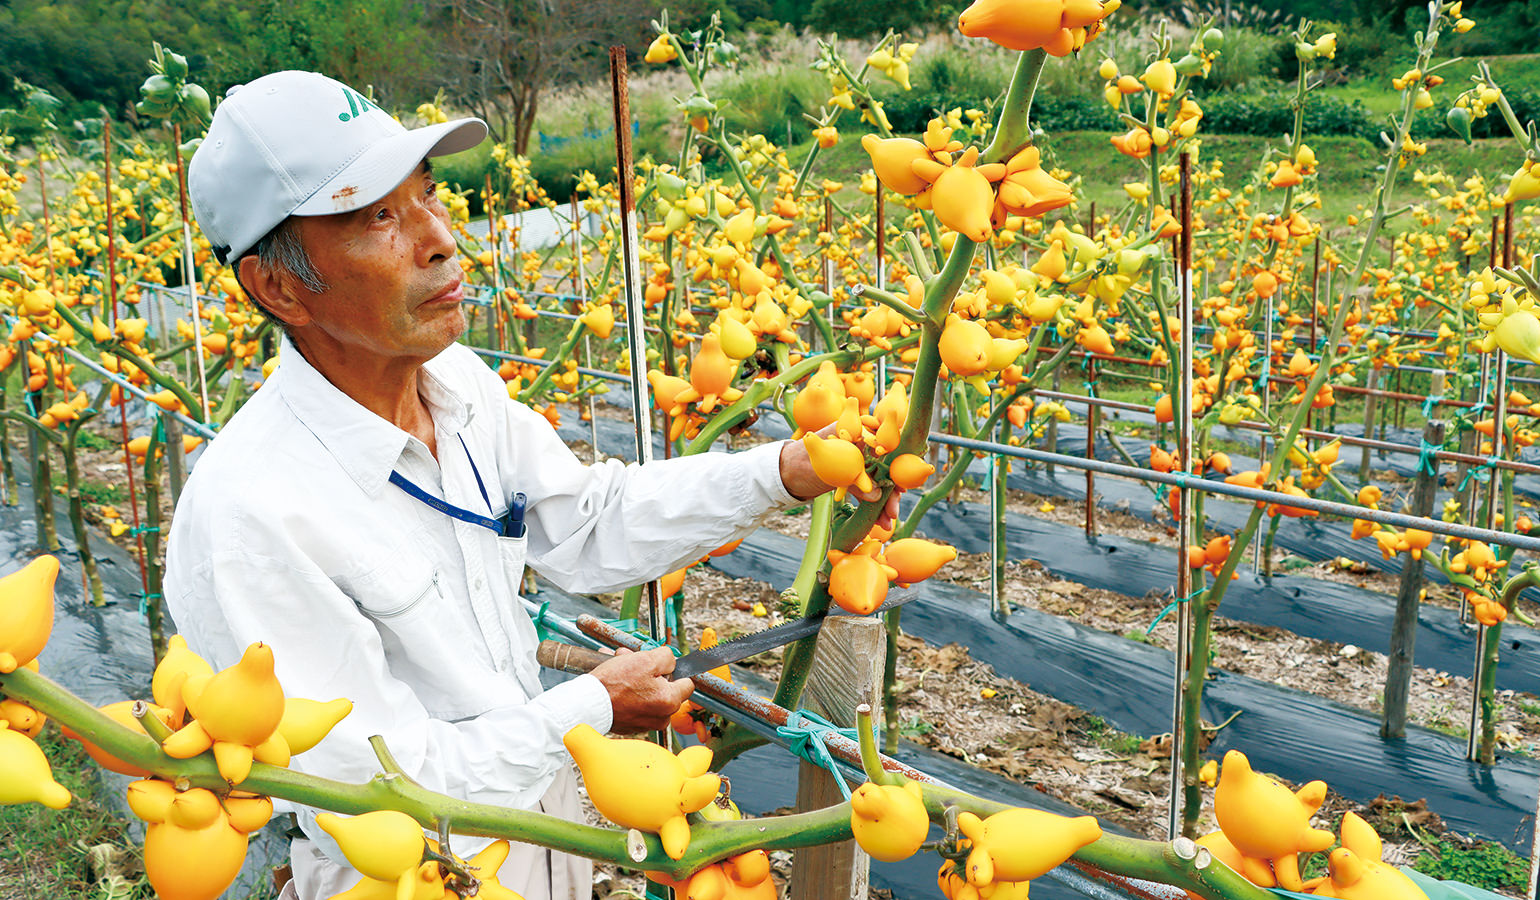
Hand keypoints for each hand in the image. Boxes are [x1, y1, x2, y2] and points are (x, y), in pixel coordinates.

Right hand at [589, 647, 693, 733]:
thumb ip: (667, 657)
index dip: (673, 670)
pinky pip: (637, 704)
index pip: (687, 682)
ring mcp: (647, 723)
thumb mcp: (645, 659)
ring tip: (619, 669)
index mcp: (670, 701)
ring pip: (649, 694)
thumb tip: (672, 661)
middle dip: (650, 673)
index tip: (660, 666)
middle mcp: (662, 717)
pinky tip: (615, 683)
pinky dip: (629, 693)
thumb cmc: (614, 683)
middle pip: (665, 688)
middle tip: (633, 662)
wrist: (587, 705)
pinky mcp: (632, 725)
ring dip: (637, 680)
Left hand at [778, 437, 902, 531]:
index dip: (895, 461)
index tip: (900, 480)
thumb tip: (877, 495)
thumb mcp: (824, 468)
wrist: (784, 474)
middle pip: (886, 463)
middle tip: (894, 508)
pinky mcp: (855, 478)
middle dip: (893, 487)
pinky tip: (881, 522)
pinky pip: (871, 491)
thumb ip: (850, 479)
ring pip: (881, 480)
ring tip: (888, 521)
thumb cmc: (799, 461)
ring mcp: (859, 462)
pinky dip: (876, 506)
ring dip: (887, 500)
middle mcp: (860, 444)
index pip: (883, 442)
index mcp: (853, 430)